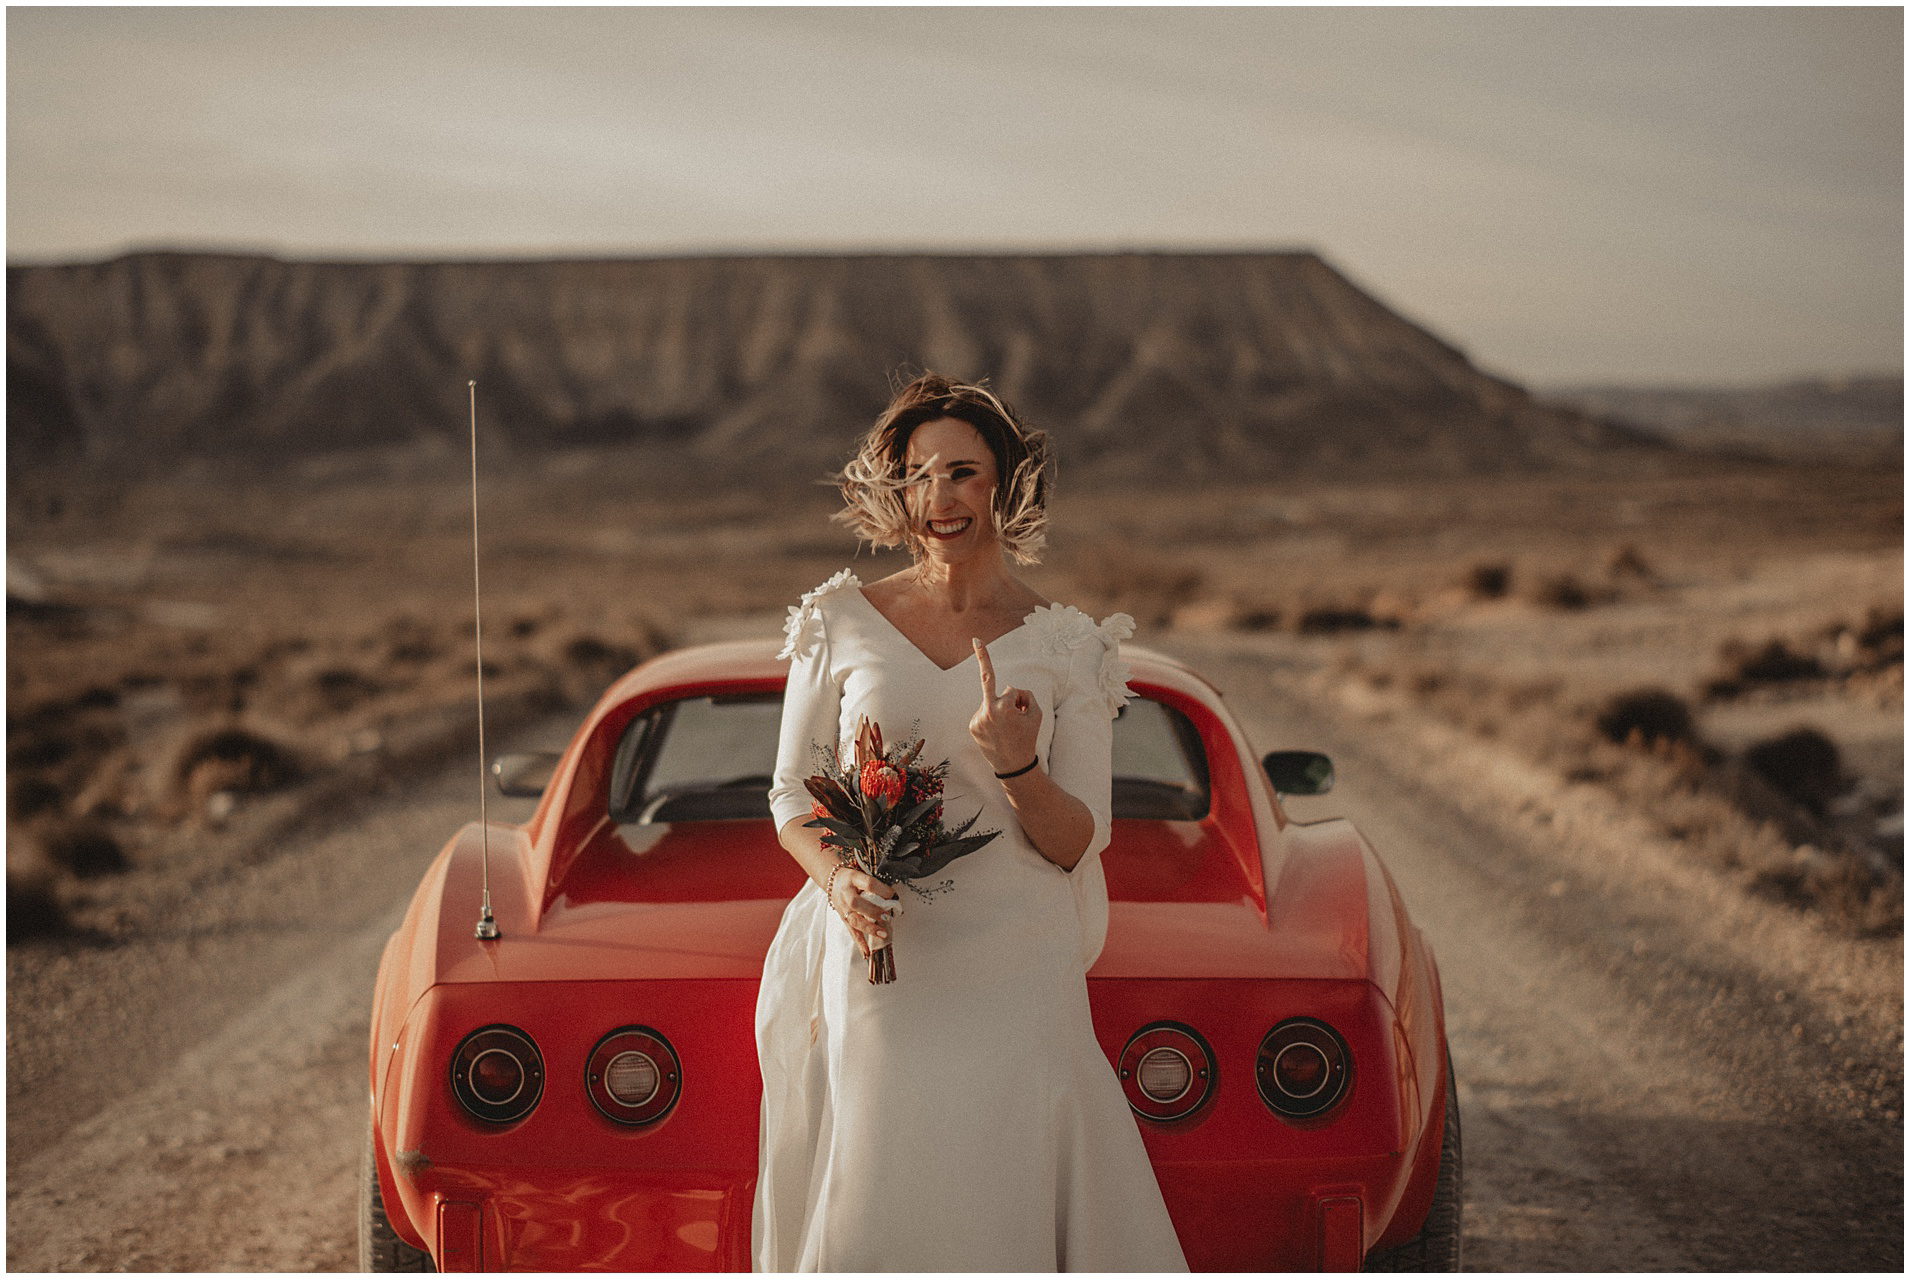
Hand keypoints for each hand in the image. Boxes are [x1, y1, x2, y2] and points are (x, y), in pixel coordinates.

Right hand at [827, 864, 897, 956]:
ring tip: (883, 934)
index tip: (894, 896)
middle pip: (856, 903)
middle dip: (873, 911)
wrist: (833, 880)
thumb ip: (876, 885)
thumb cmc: (852, 878)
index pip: (868, 883)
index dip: (882, 890)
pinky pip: (852, 931)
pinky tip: (867, 952)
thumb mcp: (862, 874)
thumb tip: (894, 899)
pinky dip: (860, 943)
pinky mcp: (843, 918)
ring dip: (869, 928)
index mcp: (852, 878)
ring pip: (854, 919)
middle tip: (887, 917)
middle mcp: (846, 893)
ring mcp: (843, 907)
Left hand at [969, 638, 1040, 775]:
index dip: (1020, 699)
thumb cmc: (1028, 738)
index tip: (979, 642)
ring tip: (1007, 730)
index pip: (1012, 690)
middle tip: (976, 639)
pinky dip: (992, 717)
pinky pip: (984, 713)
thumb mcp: (1036, 715)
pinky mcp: (972, 726)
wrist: (1014, 767)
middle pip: (997, 688)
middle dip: (987, 664)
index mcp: (1002, 707)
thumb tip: (1008, 689)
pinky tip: (997, 732)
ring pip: (991, 702)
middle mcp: (986, 711)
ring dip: (1000, 710)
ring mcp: (977, 719)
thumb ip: (1025, 695)